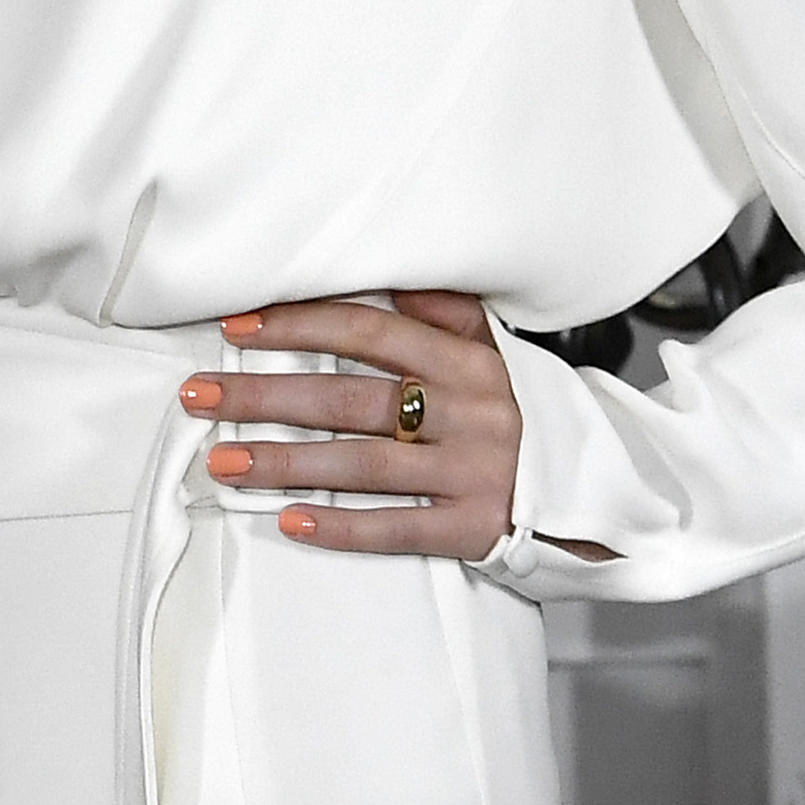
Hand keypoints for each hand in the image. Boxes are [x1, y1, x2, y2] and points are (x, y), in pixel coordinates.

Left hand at [177, 291, 589, 562]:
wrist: (606, 485)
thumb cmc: (528, 409)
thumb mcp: (496, 349)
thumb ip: (442, 310)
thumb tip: (382, 277)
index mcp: (467, 359)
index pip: (368, 331)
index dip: (298, 325)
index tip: (235, 329)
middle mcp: (469, 411)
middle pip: (349, 398)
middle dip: (265, 395)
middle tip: (198, 396)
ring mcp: (473, 472)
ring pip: (362, 464)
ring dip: (284, 461)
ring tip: (221, 459)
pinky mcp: (477, 528)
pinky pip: (399, 527)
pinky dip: (342, 526)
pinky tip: (288, 520)